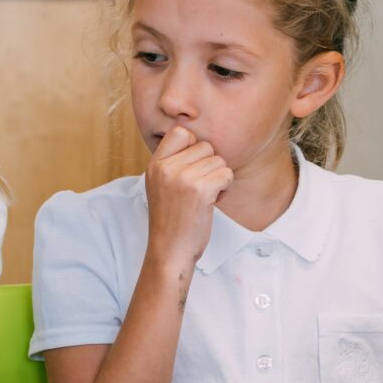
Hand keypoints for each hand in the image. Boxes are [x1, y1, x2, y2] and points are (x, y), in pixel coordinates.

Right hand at [144, 126, 232, 267]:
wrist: (170, 250)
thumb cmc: (170, 220)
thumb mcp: (160, 185)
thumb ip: (172, 163)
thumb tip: (196, 141)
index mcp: (155, 164)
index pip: (181, 132)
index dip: (193, 146)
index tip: (192, 166)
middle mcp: (167, 167)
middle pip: (205, 146)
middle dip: (209, 166)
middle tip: (198, 188)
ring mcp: (183, 177)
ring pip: (219, 160)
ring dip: (218, 178)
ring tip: (203, 197)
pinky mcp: (201, 189)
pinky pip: (227, 174)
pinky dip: (225, 189)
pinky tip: (211, 203)